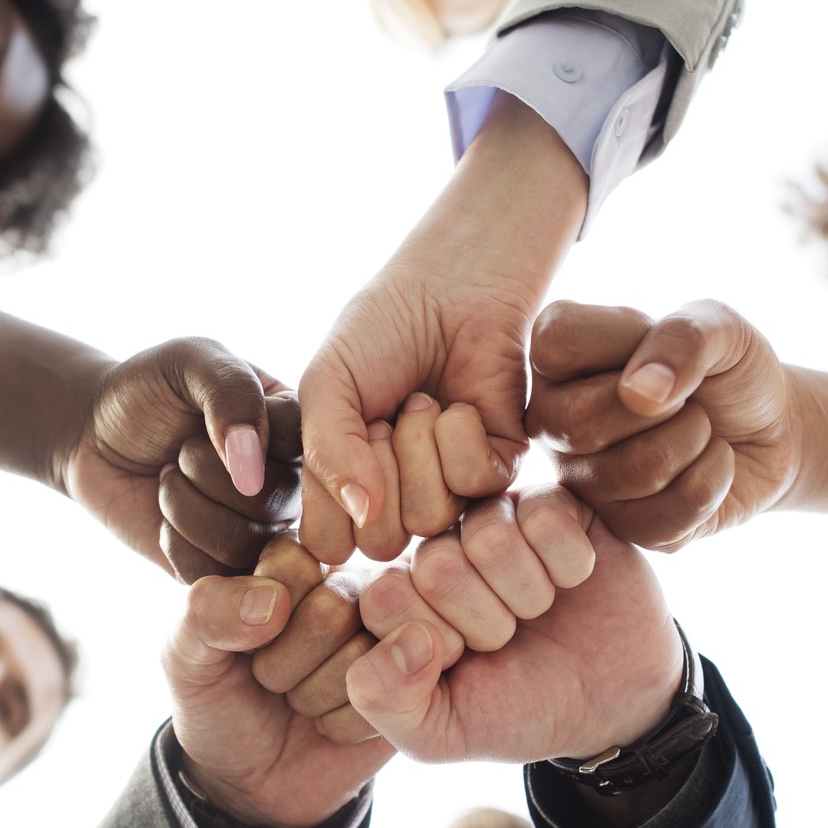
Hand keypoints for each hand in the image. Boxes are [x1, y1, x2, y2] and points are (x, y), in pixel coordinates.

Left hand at [63, 339, 302, 580]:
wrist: (93, 436)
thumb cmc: (147, 392)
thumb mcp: (189, 361)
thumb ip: (230, 390)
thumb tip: (251, 468)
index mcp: (294, 427)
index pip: (307, 446)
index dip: (249, 440)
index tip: (204, 419)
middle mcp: (290, 482)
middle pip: (275, 501)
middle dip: (205, 472)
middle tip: (179, 451)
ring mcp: (260, 529)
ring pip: (245, 544)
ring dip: (185, 507)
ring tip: (168, 479)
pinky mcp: (223, 566)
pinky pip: (214, 575)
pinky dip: (175, 543)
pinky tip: (164, 518)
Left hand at [168, 538, 387, 827]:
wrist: (250, 781)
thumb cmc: (218, 703)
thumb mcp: (185, 657)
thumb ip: (204, 613)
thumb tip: (273, 604)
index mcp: (295, 562)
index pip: (291, 565)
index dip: (257, 620)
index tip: (244, 643)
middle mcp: (350, 588)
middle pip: (331, 612)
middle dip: (285, 666)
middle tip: (271, 681)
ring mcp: (389, 638)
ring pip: (363, 659)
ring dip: (314, 697)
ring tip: (299, 701)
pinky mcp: (414, 686)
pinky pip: (388, 703)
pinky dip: (342, 727)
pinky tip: (330, 723)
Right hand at [298, 96, 587, 564]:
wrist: (450, 286)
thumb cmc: (379, 332)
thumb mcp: (328, 384)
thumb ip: (326, 452)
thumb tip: (362, 516)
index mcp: (348, 489)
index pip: (331, 541)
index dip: (332, 492)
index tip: (343, 431)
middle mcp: (399, 502)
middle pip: (383, 541)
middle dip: (380, 466)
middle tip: (389, 413)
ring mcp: (451, 492)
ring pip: (430, 519)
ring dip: (420, 447)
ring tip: (425, 401)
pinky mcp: (501, 471)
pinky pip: (475, 484)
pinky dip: (461, 437)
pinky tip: (460, 405)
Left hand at [346, 493, 680, 765]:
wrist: (608, 703)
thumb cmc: (514, 712)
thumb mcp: (437, 733)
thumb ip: (384, 701)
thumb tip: (407, 636)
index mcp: (395, 594)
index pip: (384, 597)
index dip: (435, 645)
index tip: (462, 663)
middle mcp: (434, 545)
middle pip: (438, 566)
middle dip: (486, 625)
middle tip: (507, 638)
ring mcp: (491, 516)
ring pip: (491, 536)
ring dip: (529, 596)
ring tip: (538, 611)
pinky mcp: (549, 500)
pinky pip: (546, 517)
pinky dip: (569, 566)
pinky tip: (572, 581)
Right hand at [527, 300, 799, 549]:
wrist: (772, 431)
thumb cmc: (729, 369)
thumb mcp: (720, 326)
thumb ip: (680, 338)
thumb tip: (638, 394)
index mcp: (558, 357)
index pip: (555, 344)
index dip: (620, 343)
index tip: (655, 339)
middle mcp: (552, 420)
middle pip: (581, 421)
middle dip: (666, 404)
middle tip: (686, 395)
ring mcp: (580, 480)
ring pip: (638, 468)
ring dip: (697, 439)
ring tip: (700, 427)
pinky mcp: (621, 528)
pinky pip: (672, 512)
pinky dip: (714, 479)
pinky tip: (709, 465)